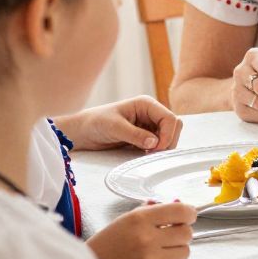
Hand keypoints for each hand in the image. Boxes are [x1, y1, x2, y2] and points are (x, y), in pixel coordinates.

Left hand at [55, 97, 181, 152]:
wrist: (83, 132)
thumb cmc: (96, 123)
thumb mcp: (115, 127)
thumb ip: (135, 135)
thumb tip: (155, 143)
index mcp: (146, 104)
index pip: (169, 118)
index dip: (168, 134)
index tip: (156, 149)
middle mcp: (151, 113)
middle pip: (174, 126)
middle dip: (168, 140)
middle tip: (153, 152)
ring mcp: (150, 125)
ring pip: (170, 136)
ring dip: (163, 146)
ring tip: (147, 153)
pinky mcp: (146, 136)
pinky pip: (160, 143)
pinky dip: (157, 150)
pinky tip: (145, 154)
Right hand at [86, 202, 196, 258]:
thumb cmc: (108, 244)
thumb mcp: (125, 220)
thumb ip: (153, 211)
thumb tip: (180, 203)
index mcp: (139, 219)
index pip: (180, 211)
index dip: (188, 213)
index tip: (187, 216)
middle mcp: (146, 239)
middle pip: (186, 233)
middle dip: (181, 232)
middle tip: (171, 234)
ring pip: (185, 251)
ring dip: (176, 250)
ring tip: (159, 250)